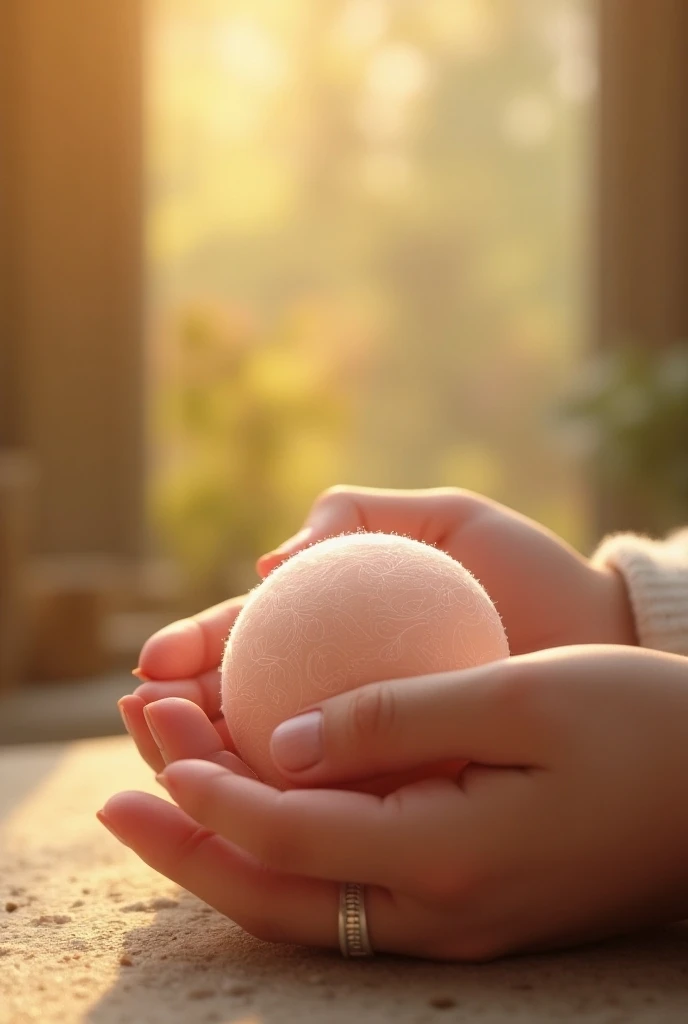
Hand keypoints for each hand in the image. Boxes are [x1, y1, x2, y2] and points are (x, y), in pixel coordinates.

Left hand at [100, 646, 687, 959]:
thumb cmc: (639, 727)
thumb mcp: (524, 695)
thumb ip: (398, 717)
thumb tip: (285, 739)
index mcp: (447, 859)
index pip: (287, 833)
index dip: (209, 787)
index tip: (154, 731)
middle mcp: (438, 911)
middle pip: (275, 894)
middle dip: (186, 842)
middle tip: (113, 796)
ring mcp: (452, 920)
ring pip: (303, 904)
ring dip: (224, 849)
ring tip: (163, 798)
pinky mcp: (466, 904)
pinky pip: (347, 892)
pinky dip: (284, 852)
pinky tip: (260, 808)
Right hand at [125, 485, 635, 769]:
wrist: (599, 636)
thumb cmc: (524, 573)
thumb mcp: (443, 520)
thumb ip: (359, 515)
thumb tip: (274, 563)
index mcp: (334, 627)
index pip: (246, 640)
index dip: (193, 649)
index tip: (156, 663)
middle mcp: (336, 689)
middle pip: (238, 704)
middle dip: (176, 712)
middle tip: (147, 712)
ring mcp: (363, 741)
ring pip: (265, 757)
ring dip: (203, 758)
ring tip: (166, 746)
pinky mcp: (397, 786)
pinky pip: (328, 796)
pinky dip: (276, 798)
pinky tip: (242, 795)